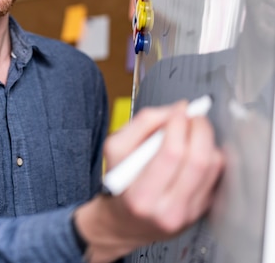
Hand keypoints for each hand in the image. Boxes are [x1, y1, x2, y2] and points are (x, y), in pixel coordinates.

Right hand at [74, 100, 224, 262]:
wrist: (126, 222)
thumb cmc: (120, 184)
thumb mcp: (115, 151)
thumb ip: (140, 125)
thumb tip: (174, 111)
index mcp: (141, 196)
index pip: (170, 154)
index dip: (178, 125)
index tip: (179, 109)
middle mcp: (167, 210)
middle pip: (197, 160)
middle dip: (199, 129)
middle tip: (193, 116)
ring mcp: (188, 214)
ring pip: (212, 167)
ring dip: (207, 140)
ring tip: (194, 131)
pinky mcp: (201, 212)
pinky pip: (216, 176)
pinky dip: (210, 155)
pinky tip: (197, 149)